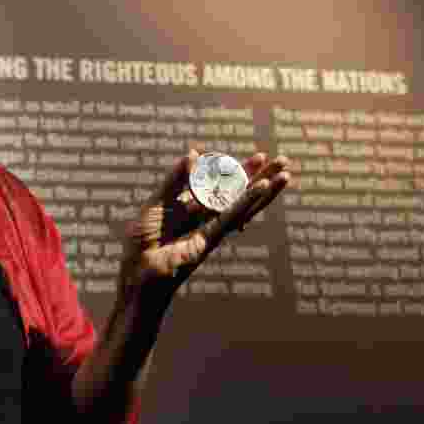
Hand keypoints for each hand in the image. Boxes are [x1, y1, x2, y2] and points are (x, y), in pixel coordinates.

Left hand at [123, 149, 289, 299]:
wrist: (138, 272)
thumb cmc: (141, 242)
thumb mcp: (157, 203)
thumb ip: (175, 179)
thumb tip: (194, 152)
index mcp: (192, 207)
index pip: (219, 184)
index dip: (236, 169)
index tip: (253, 155)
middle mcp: (206, 217)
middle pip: (238, 193)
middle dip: (259, 176)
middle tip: (281, 159)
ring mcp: (212, 228)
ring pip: (243, 204)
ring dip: (265, 188)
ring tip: (286, 172)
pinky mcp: (212, 239)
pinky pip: (233, 217)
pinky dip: (248, 201)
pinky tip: (264, 188)